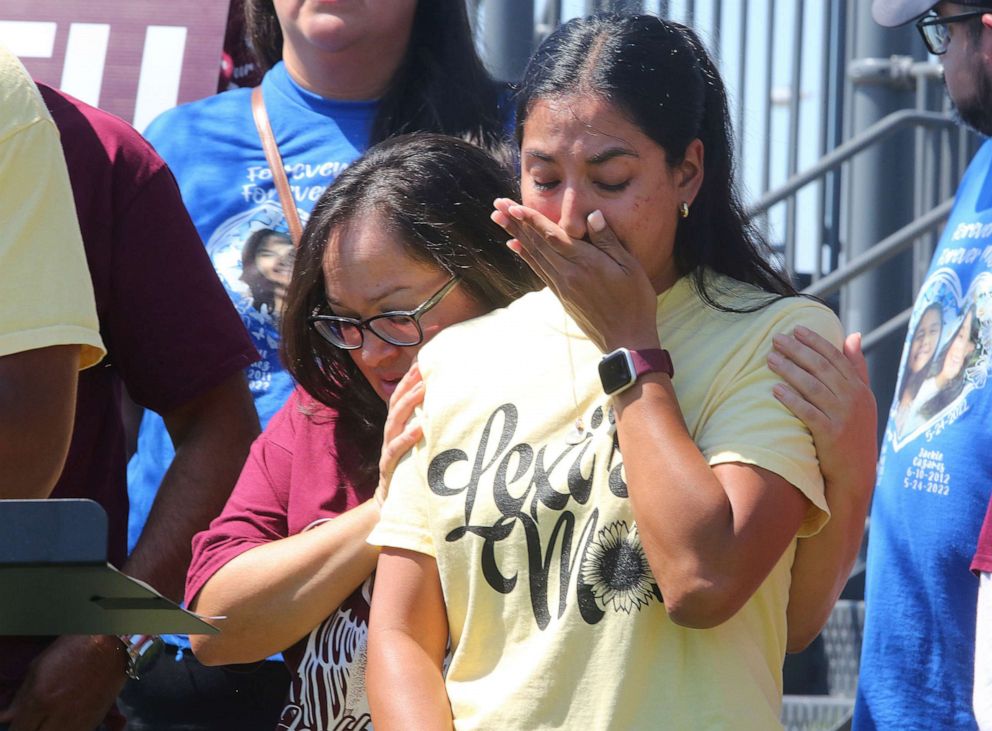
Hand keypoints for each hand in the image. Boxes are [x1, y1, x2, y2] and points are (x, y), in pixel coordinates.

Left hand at [0, 635, 126, 730]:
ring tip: (51, 719)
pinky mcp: (94, 722)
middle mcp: (58, 715)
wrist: (112, 645)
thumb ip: (22, 695)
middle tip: (34, 721)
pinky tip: (65, 720)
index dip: (18, 727)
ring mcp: (78, 721)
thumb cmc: (72, 649)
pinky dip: (66, 730)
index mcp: (40, 699)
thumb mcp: (39, 666)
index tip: (21, 722)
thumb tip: (8, 717)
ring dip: (50, 730)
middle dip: (32, 729)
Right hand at [375, 364, 424, 507]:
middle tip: (425, 369)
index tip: (423, 361)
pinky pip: (394, 450)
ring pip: (394, 421)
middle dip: (409, 385)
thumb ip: (427, 430)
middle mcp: (390, 435)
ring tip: (423, 390)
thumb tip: (451, 412)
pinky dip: (406, 438)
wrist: (390, 507)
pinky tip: (419, 429)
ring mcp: (387, 450)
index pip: (400, 398)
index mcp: (397, 428)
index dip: (409, 379)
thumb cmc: (409, 473)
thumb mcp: (418, 449)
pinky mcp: (388, 469)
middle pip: (396, 404)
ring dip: (409, 404)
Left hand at [491, 199, 658, 352]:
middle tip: (497, 205)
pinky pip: (539, 269)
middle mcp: (568, 273)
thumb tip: (593, 215)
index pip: (551, 235)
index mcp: (585, 263)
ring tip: (499, 219)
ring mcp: (562, 286)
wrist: (626, 341)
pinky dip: (526, 255)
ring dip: (515, 234)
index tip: (512, 207)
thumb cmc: (634, 302)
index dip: (531, 219)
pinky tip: (515, 245)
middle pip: (536, 243)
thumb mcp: (630, 268)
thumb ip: (608, 241)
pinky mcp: (562, 295)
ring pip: (534, 255)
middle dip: (515, 222)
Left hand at [767, 328, 877, 489]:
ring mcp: (843, 417)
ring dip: (790, 370)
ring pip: (813, 387)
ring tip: (769, 359)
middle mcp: (853, 400)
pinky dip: (792, 399)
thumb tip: (854, 335)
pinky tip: (775, 389)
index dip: (815, 341)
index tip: (796, 328)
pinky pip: (808, 412)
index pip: (836, 358)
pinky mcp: (831, 435)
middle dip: (798, 350)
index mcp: (860, 389)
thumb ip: (857, 368)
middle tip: (776, 338)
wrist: (856, 473)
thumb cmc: (854, 433)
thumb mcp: (862, 400)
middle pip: (822, 368)